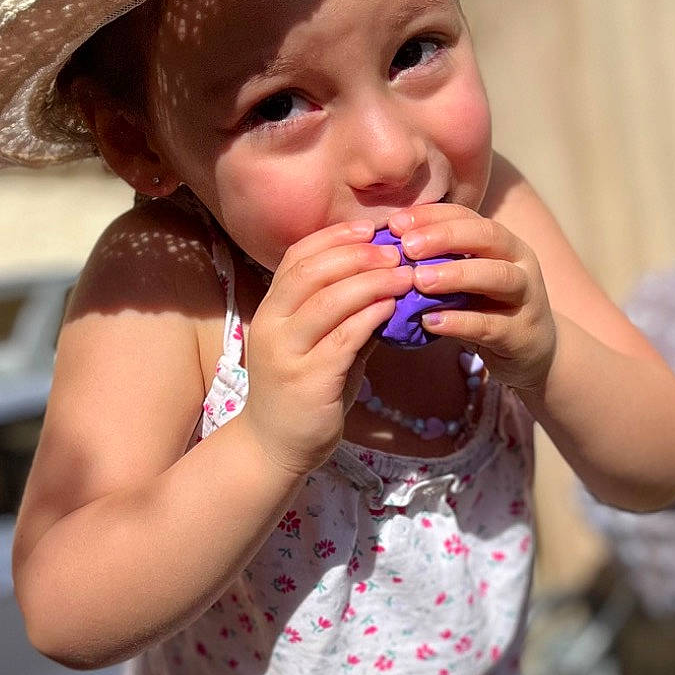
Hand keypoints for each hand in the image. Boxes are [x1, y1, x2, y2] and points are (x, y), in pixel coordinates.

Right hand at [241, 223, 409, 476]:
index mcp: (270, 310)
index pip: (297, 258)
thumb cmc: (302, 393)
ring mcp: (286, 354)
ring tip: (404, 274)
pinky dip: (370, 316)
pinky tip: (393, 307)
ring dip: (371, 282)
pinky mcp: (308, 381)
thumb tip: (387, 281)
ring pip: (328, 302)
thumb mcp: (318, 346)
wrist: (274, 447)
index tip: (370, 227)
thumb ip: (343, 315)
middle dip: (357, 254)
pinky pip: (343, 339)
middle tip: (394, 250)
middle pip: (311, 272)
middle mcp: (271, 326)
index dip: (334, 237)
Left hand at [390, 202, 556, 391]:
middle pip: (487, 236)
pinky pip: (491, 324)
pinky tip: (430, 321)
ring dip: (456, 274)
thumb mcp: (467, 280)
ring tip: (419, 280)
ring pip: (497, 276)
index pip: (468, 216)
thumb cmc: (488, 308)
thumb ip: (439, 263)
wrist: (531, 351)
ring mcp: (526, 296)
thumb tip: (386, 250)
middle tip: (407, 247)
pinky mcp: (522, 333)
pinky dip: (460, 322)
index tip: (396, 224)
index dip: (432, 216)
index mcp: (502, 241)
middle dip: (446, 237)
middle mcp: (519, 261)